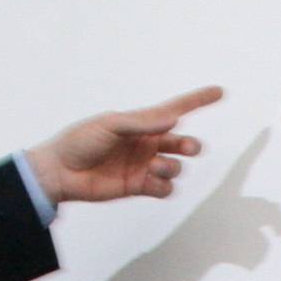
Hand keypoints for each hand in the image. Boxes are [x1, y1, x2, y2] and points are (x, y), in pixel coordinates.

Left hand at [31, 86, 222, 205]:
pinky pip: (164, 188)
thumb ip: (142, 122)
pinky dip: (164, 186)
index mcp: (141, 123)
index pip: (176, 109)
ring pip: (175, 167)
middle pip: (181, 142)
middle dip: (189, 145)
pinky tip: (153, 182)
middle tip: (187, 147)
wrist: (60, 173)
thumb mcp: (110, 124)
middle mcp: (146, 143)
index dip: (198, 100)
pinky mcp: (139, 186)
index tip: (219, 92)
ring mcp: (144, 165)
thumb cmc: (80, 141)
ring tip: (154, 167)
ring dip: (171, 167)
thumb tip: (173, 119)